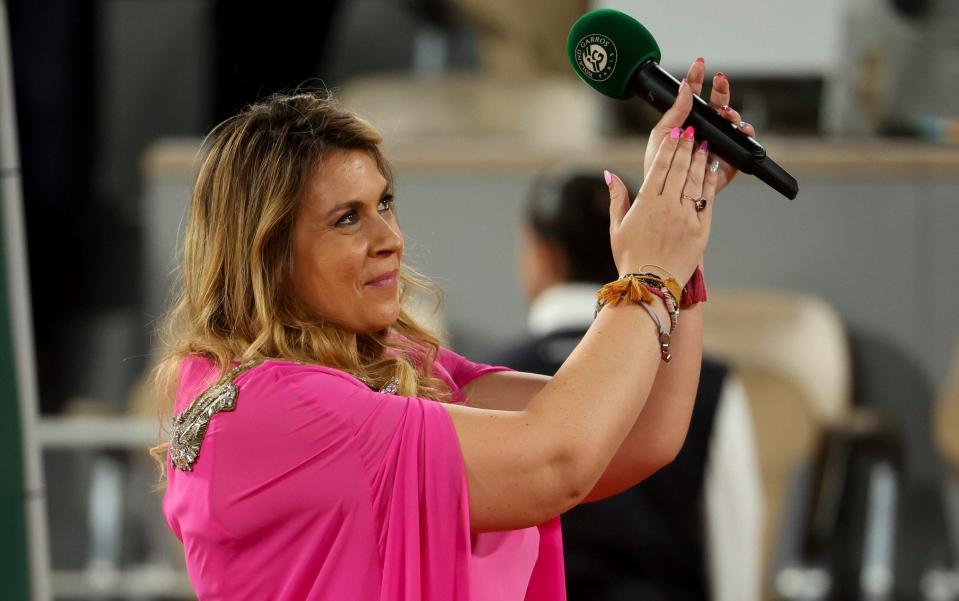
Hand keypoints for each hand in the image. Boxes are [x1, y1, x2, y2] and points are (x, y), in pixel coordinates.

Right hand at [606, 113, 716, 286]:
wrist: (650, 285)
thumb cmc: (630, 259)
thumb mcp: (616, 227)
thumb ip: (616, 198)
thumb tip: (608, 174)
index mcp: (645, 203)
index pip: (660, 167)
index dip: (669, 148)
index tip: (675, 133)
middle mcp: (667, 206)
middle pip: (679, 168)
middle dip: (686, 147)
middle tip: (692, 131)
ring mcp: (686, 217)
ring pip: (695, 180)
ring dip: (700, 159)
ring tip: (704, 144)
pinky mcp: (701, 229)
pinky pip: (707, 199)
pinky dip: (710, 182)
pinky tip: (711, 169)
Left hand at [643, 57, 758, 195]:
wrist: (664, 194)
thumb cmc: (658, 167)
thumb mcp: (662, 135)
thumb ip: (674, 112)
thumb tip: (684, 87)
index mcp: (687, 122)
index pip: (695, 96)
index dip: (698, 79)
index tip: (699, 64)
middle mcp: (705, 131)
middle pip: (719, 106)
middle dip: (722, 90)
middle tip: (720, 80)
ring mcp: (718, 145)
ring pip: (732, 123)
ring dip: (732, 112)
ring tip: (726, 111)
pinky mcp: (728, 161)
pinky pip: (742, 145)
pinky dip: (744, 135)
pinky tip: (740, 129)